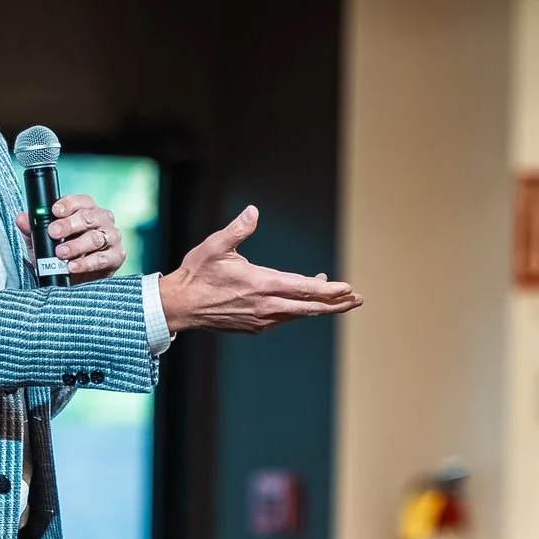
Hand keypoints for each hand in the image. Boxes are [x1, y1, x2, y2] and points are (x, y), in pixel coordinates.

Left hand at [14, 195, 129, 284]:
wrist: (74, 282)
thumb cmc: (60, 256)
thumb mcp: (41, 242)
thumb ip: (32, 230)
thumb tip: (21, 218)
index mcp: (87, 210)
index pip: (81, 201)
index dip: (68, 204)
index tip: (54, 211)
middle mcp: (102, 220)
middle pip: (88, 217)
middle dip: (69, 225)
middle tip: (53, 233)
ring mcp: (112, 238)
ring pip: (96, 237)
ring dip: (77, 245)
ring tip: (60, 253)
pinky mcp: (117, 256)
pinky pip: (103, 258)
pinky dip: (86, 263)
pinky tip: (73, 266)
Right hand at [157, 207, 360, 333]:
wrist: (180, 307)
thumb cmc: (197, 273)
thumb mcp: (215, 246)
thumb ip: (237, 229)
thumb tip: (253, 211)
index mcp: (261, 285)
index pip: (303, 289)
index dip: (329, 290)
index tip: (349, 288)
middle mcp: (266, 306)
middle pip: (309, 307)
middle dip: (336, 304)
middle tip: (358, 299)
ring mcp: (261, 319)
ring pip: (298, 314)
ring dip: (319, 306)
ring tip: (338, 299)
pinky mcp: (255, 326)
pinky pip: (284, 318)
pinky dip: (299, 310)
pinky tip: (304, 303)